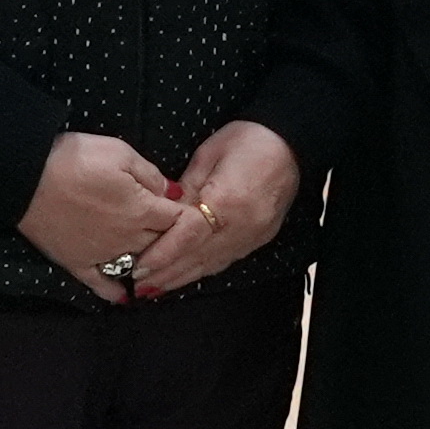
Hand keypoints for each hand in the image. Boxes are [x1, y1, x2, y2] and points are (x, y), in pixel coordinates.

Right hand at [21, 128, 192, 291]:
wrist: (26, 177)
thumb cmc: (75, 159)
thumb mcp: (120, 153)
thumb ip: (151, 175)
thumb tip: (173, 193)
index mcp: (143, 210)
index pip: (180, 220)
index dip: (186, 213)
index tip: (183, 208)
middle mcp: (128, 239)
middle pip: (161, 244)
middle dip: (169, 238)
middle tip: (169, 231)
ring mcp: (102, 255)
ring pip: (137, 265)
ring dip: (148, 263)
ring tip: (153, 259)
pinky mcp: (76, 263)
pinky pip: (101, 284)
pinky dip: (115, 292)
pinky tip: (124, 296)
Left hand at [128, 120, 302, 295]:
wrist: (291, 144)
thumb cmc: (248, 140)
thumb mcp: (209, 154)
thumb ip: (186, 187)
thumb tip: (164, 214)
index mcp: (228, 201)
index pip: (188, 236)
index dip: (162, 254)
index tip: (138, 266)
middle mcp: (242, 225)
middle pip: (198, 257)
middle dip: (166, 273)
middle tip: (138, 286)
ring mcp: (253, 236)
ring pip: (211, 264)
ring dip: (182, 278)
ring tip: (155, 288)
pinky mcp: (259, 239)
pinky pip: (226, 260)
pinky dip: (202, 270)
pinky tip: (185, 276)